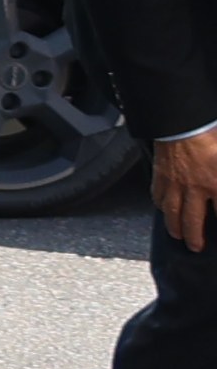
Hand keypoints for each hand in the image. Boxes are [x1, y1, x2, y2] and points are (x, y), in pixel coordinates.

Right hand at [161, 129, 216, 255]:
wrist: (182, 120)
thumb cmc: (209, 133)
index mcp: (216, 184)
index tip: (216, 238)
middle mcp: (195, 189)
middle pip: (194, 221)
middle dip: (195, 238)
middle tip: (195, 247)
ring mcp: (175, 183)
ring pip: (172, 213)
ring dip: (175, 227)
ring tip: (177, 235)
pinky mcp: (161, 175)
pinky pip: (157, 195)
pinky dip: (159, 205)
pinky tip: (161, 208)